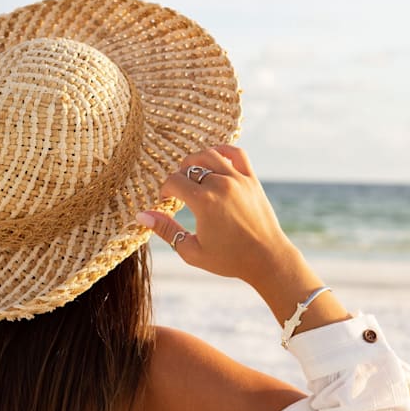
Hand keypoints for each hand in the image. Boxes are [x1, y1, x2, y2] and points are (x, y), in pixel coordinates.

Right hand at [136, 144, 351, 334]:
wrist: (267, 259)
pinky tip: (214, 159)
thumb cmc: (229, 259)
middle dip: (179, 176)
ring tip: (192, 173)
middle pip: (190, 166)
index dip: (165, 190)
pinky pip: (237, 154)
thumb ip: (166, 230)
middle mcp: (221, 185)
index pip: (174, 181)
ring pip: (210, 154)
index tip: (167, 201)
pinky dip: (223, 151)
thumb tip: (142, 215)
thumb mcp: (192, 250)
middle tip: (179, 190)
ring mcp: (239, 179)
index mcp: (204, 202)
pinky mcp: (252, 180)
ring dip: (196, 160)